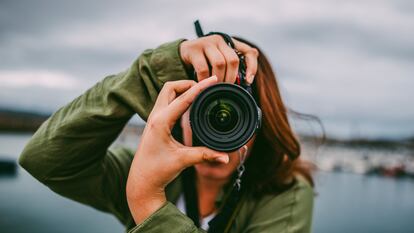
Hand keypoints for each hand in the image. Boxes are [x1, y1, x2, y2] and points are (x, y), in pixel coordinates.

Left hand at [126, 76, 228, 223]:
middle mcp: (155, 116)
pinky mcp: (155, 123)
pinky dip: (179, 97)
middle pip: (171, 87)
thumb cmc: (157, 171)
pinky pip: (167, 102)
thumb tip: (225, 157)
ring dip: (182, 89)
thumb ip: (205, 155)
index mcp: (161, 122)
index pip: (184, 98)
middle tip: (205, 86)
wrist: (142, 181)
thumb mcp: (183, 161)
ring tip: (200, 92)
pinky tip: (190, 104)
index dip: (200, 87)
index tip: (213, 79)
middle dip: (188, 83)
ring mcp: (153, 118)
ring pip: (167, 93)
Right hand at [180, 35, 258, 83]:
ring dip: (219, 79)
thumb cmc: (206, 60)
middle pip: (233, 60)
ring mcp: (206, 43)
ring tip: (215, 87)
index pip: (248, 52)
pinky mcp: (193, 49)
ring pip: (219, 63)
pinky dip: (205, 80)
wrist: (183, 53)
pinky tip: (203, 84)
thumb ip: (232, 67)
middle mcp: (219, 40)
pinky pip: (203, 68)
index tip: (249, 81)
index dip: (252, 66)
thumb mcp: (220, 60)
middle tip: (226, 88)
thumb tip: (247, 80)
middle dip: (231, 77)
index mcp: (230, 43)